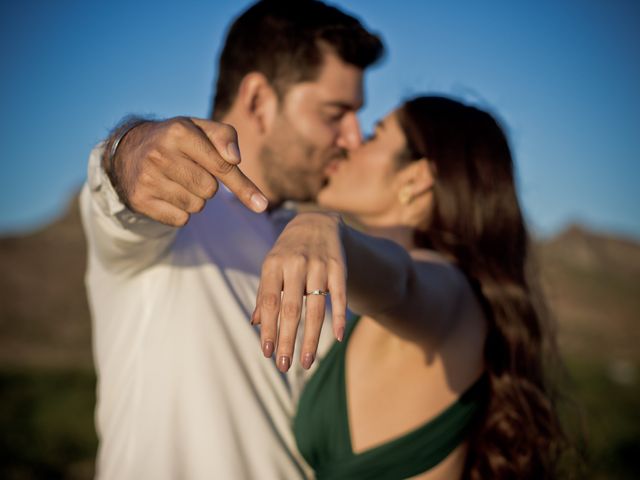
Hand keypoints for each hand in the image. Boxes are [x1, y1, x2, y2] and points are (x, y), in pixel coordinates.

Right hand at [106, 117, 267, 225]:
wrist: (127, 151)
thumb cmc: (176, 140)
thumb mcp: (199, 128)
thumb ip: (224, 136)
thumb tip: (235, 158)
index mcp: (179, 132)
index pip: (222, 166)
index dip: (243, 186)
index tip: (261, 205)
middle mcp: (160, 154)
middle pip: (210, 190)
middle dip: (208, 185)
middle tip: (190, 171)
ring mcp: (147, 178)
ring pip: (196, 206)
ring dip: (194, 198)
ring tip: (177, 181)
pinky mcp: (140, 200)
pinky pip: (180, 219)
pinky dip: (180, 212)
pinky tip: (167, 194)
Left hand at [252, 212, 347, 371]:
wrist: (316, 221)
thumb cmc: (288, 252)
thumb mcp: (271, 266)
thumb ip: (265, 294)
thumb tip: (255, 324)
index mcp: (273, 265)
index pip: (269, 302)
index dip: (268, 329)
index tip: (268, 353)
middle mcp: (295, 264)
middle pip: (292, 309)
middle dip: (287, 340)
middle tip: (284, 365)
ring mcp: (318, 265)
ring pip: (315, 308)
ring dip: (311, 338)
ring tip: (306, 362)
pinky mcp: (338, 267)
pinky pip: (339, 296)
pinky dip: (339, 317)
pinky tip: (337, 337)